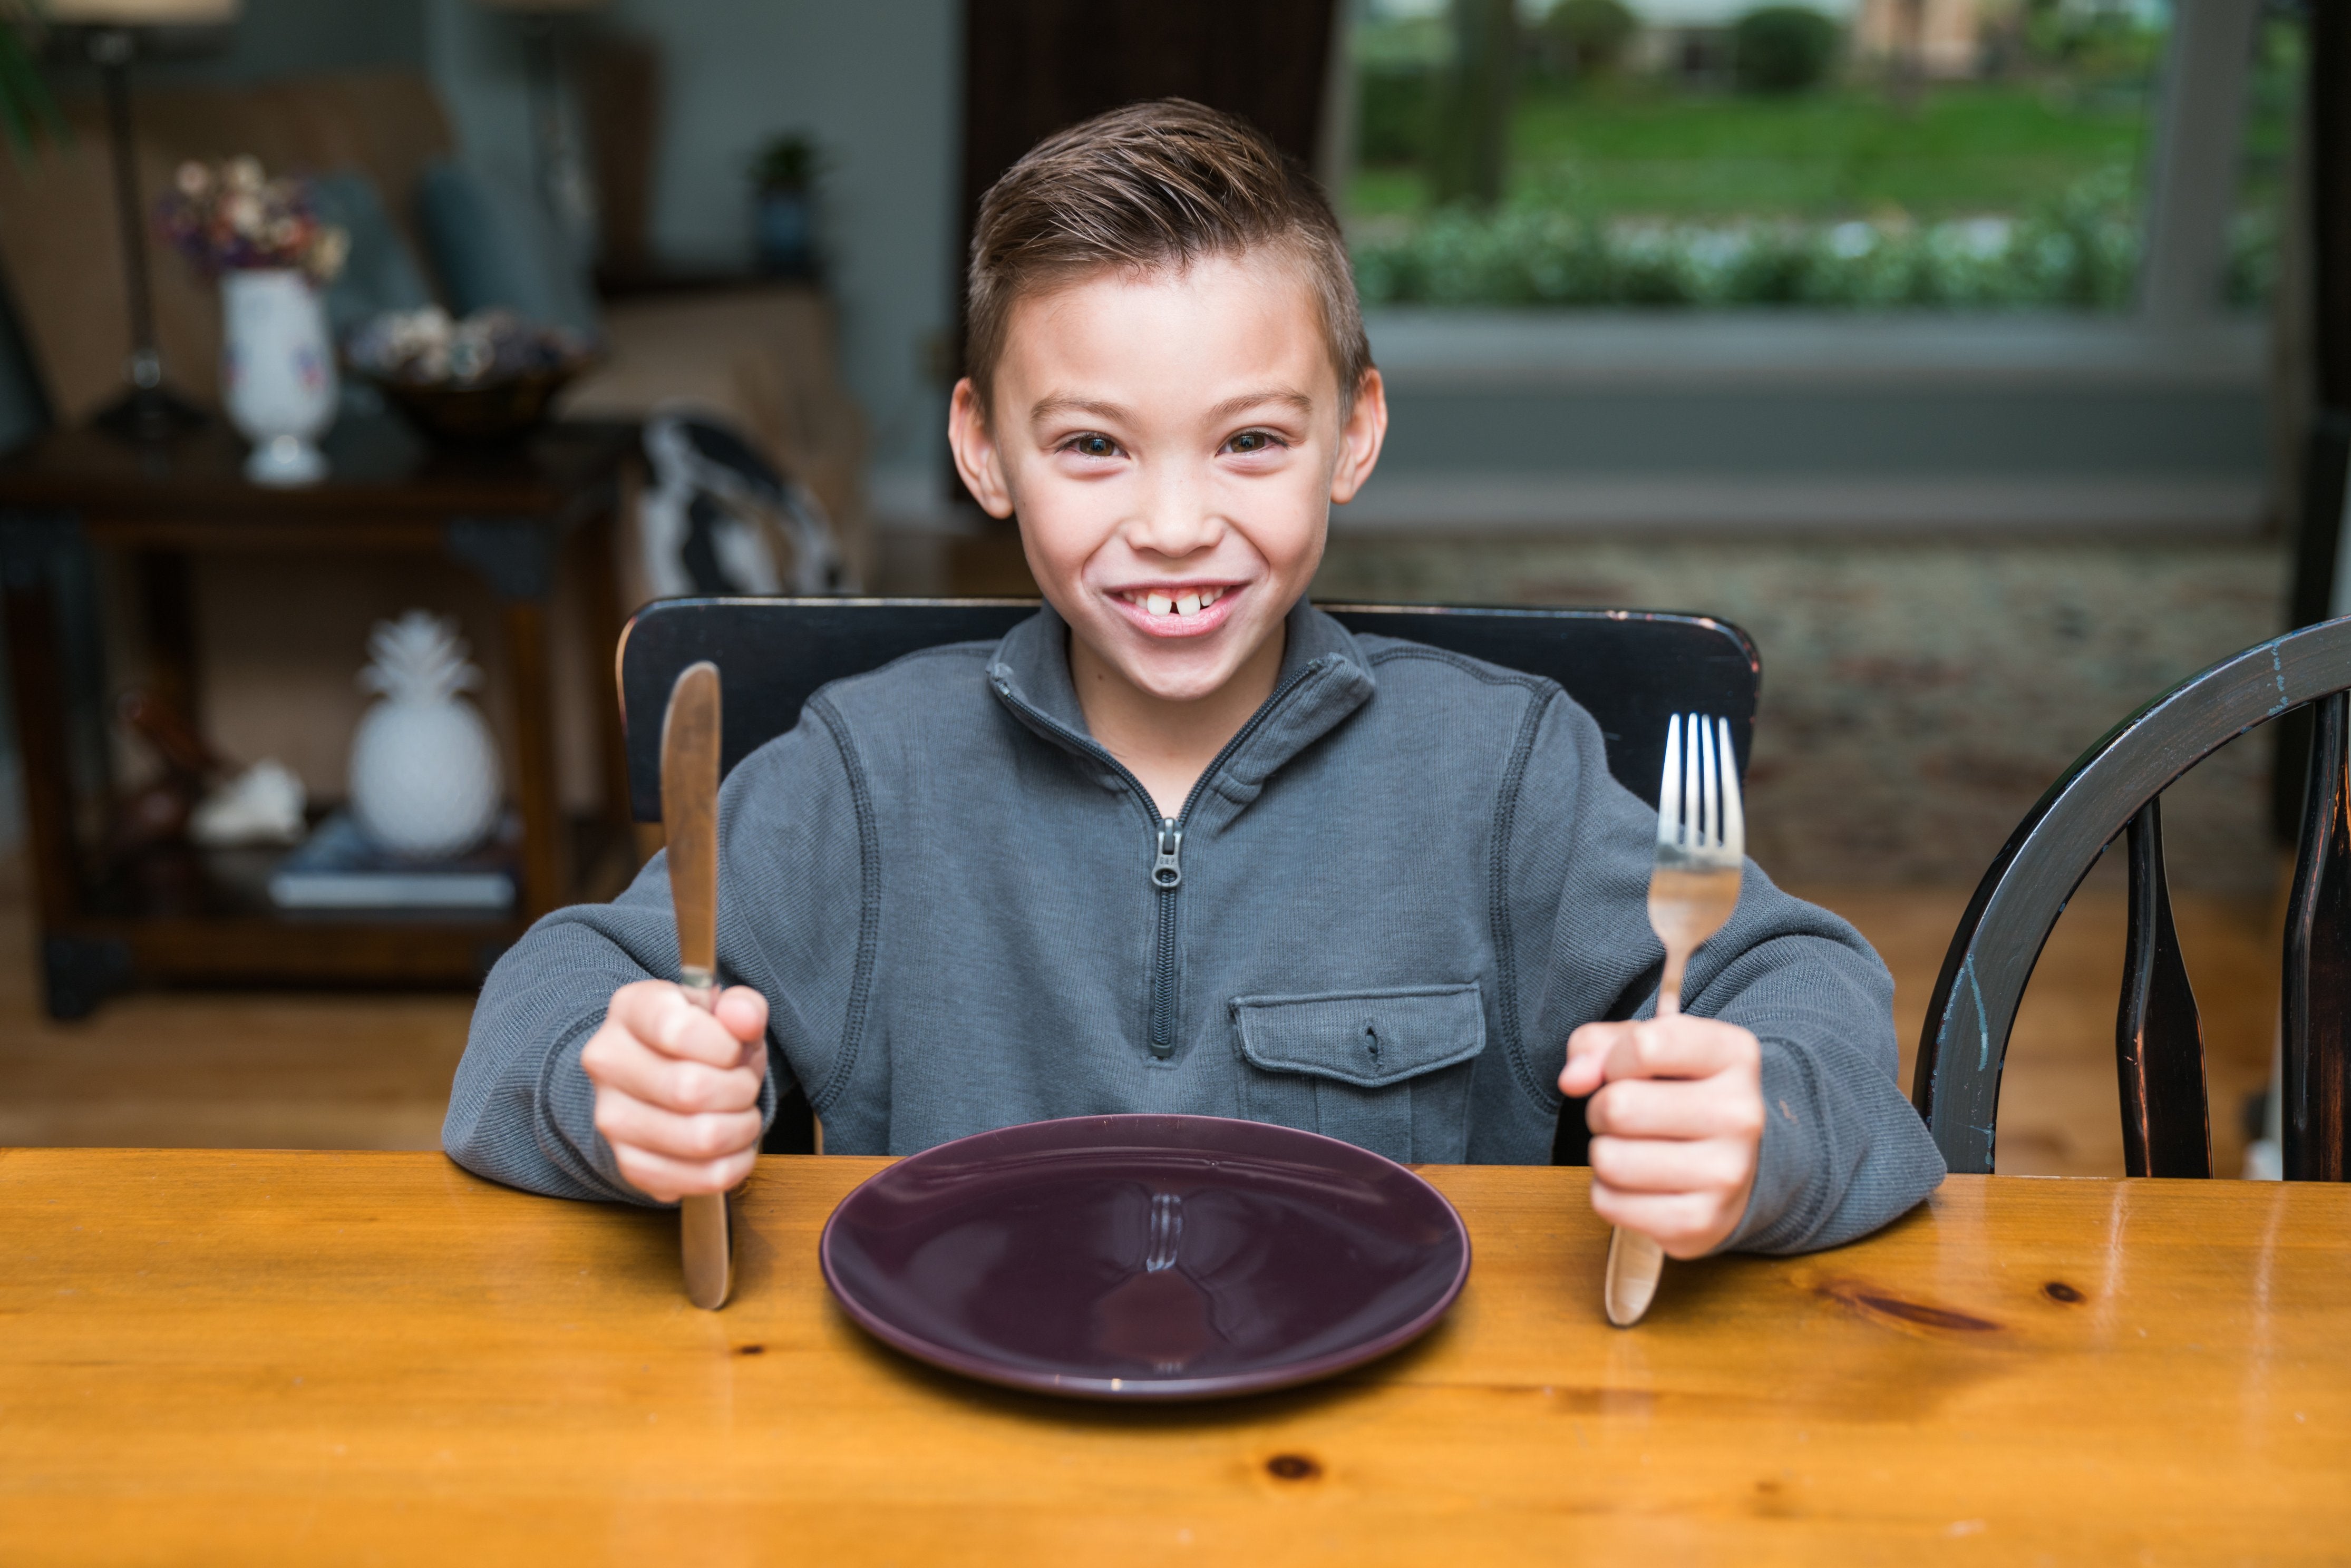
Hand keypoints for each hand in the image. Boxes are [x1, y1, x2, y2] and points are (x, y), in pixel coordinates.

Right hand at [581, 979, 769, 1202]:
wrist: (660, 1076)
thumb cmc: (700, 1039)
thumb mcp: (724, 1010)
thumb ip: (742, 1007)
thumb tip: (746, 1018)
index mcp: (630, 1009)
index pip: (678, 1031)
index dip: (726, 1046)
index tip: (735, 1050)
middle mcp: (607, 1062)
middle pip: (692, 1090)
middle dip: (741, 1090)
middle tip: (745, 1085)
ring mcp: (611, 1118)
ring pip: (701, 1139)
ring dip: (742, 1129)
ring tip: (741, 1114)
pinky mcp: (628, 1163)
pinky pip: (697, 1179)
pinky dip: (733, 1166)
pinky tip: (732, 1147)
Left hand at [1558, 1014, 1762, 1259]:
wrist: (1733, 1164)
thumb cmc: (1677, 1094)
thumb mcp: (1642, 1050)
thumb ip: (1596, 1047)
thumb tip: (1572, 1080)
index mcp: (1734, 1054)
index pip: (1643, 1046)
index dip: (1613, 1061)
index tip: (1625, 1072)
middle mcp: (1741, 1113)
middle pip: (1618, 1107)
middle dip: (1602, 1111)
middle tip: (1626, 1118)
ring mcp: (1727, 1173)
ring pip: (1608, 1159)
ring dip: (1604, 1153)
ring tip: (1634, 1149)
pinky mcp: (1702, 1221)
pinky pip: (1609, 1203)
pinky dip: (1608, 1193)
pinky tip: (1640, 1183)